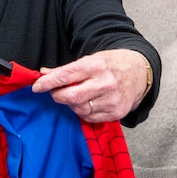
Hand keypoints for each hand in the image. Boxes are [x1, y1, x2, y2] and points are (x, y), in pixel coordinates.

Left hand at [32, 49, 151, 122]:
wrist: (140, 72)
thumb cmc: (111, 64)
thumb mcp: (91, 59)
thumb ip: (67, 69)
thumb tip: (43, 74)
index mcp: (96, 65)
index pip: (66, 75)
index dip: (48, 83)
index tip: (37, 87)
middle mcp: (105, 83)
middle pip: (71, 97)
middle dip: (58, 96)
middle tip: (56, 93)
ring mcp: (112, 99)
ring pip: (80, 109)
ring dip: (71, 105)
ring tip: (75, 96)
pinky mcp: (117, 112)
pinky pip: (90, 118)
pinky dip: (83, 112)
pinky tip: (87, 104)